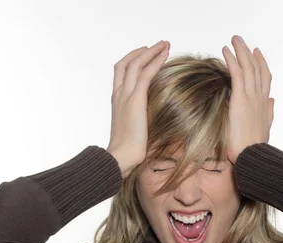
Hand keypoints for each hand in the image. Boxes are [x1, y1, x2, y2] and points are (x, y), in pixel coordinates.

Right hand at [107, 40, 170, 177]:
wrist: (121, 157)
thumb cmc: (127, 151)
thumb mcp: (133, 131)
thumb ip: (139, 121)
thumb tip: (151, 124)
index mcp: (116, 100)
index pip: (121, 72)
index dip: (132, 60)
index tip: (145, 54)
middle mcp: (119, 94)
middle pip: (126, 63)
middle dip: (142, 51)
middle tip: (157, 45)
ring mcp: (126, 95)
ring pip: (136, 63)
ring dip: (151, 51)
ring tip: (165, 44)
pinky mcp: (136, 99)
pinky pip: (146, 73)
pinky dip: (155, 60)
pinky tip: (165, 54)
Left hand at [221, 35, 274, 164]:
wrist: (252, 156)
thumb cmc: (255, 148)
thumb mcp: (265, 127)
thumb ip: (268, 112)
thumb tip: (272, 101)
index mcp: (264, 104)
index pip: (265, 78)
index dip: (261, 63)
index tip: (257, 53)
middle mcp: (259, 97)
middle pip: (257, 68)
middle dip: (249, 52)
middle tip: (241, 41)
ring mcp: (251, 97)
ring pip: (248, 67)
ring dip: (241, 51)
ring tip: (234, 40)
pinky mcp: (241, 99)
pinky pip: (237, 74)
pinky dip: (232, 60)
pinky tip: (226, 51)